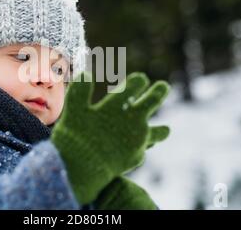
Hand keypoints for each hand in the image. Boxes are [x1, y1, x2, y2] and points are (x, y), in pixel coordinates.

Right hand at [51, 72, 169, 204]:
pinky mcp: (136, 157)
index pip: (135, 85)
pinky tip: (140, 148)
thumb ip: (80, 90)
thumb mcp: (73, 109)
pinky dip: (142, 147)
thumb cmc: (76, 135)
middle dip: (158, 92)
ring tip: (167, 130)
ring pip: (157, 131)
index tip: (141, 79)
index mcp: (119, 104)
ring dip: (161, 129)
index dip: (138, 81)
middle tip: (164, 87)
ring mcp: (138, 139)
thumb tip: (86, 73)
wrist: (82, 168)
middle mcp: (133, 120)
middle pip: (152, 101)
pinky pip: (143, 149)